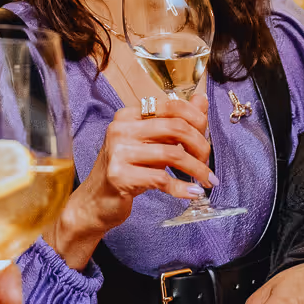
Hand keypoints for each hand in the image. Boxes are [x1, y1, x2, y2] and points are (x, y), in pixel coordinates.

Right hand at [52, 94, 212, 268]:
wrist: (96, 202)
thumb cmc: (127, 171)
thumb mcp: (151, 144)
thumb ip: (176, 122)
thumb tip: (202, 100)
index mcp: (129, 115)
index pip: (172, 106)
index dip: (197, 120)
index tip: (207, 137)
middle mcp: (121, 128)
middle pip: (175, 128)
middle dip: (200, 145)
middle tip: (208, 163)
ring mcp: (118, 152)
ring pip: (172, 154)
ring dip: (196, 169)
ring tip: (207, 180)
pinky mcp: (119, 176)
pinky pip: (161, 179)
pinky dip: (182, 187)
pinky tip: (193, 193)